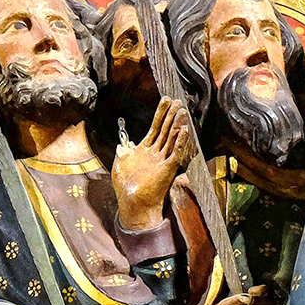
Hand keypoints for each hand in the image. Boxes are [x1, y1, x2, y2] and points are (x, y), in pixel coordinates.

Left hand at [113, 98, 194, 229]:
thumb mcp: (119, 164)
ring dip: (178, 125)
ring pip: (172, 139)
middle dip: (171, 115)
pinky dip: (180, 142)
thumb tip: (122, 144)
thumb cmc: (126, 187)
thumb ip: (123, 152)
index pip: (155, 128)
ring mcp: (163, 160)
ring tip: (183, 112)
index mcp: (144, 151)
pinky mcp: (168, 169)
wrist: (133, 203)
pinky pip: (176, 153)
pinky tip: (185, 132)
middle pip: (165, 130)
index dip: (160, 114)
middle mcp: (155, 154)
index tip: (166, 101)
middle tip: (179, 102)